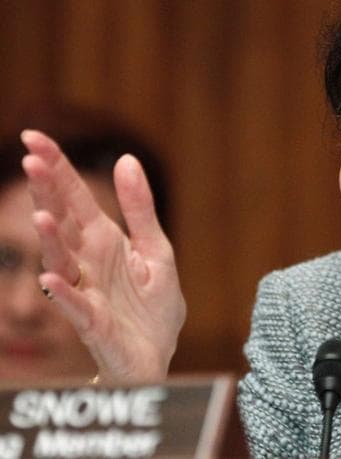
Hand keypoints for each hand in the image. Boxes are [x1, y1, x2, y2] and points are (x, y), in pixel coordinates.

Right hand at [21, 130, 185, 382]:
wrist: (158, 352)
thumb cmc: (153, 303)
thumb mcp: (156, 248)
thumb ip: (139, 208)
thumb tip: (127, 159)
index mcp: (104, 240)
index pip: (75, 198)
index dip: (57, 169)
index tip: (35, 137)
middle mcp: (88, 261)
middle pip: (63, 221)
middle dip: (48, 192)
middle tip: (31, 158)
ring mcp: (87, 291)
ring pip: (62, 261)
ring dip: (51, 240)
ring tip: (44, 215)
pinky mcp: (93, 322)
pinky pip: (74, 306)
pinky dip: (63, 293)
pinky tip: (51, 279)